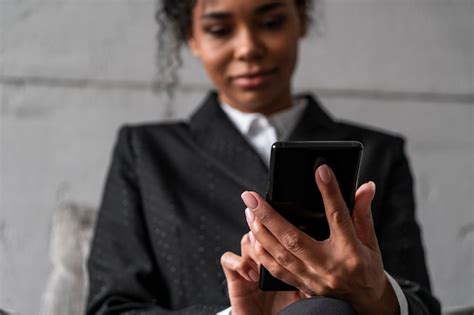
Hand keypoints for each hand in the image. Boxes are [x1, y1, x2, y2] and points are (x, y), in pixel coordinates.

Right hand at [220, 233, 304, 314]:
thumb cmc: (286, 313)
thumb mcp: (304, 293)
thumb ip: (309, 275)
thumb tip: (320, 261)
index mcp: (280, 260)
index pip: (279, 233)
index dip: (283, 228)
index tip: (292, 230)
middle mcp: (263, 261)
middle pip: (262, 231)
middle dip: (268, 232)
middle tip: (276, 241)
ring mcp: (248, 268)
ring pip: (246, 240)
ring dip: (255, 246)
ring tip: (266, 260)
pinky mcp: (234, 279)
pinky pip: (227, 260)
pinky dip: (238, 263)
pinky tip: (252, 275)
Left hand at [241, 164, 398, 314]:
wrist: (364, 303)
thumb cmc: (367, 269)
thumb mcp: (371, 241)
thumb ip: (363, 213)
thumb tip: (365, 186)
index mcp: (351, 251)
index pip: (338, 216)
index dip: (329, 192)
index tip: (320, 171)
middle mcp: (329, 266)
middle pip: (294, 238)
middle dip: (268, 216)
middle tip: (251, 197)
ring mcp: (313, 278)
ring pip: (279, 255)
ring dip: (260, 232)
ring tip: (249, 212)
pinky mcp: (302, 286)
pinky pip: (277, 271)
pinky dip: (262, 253)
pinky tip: (253, 237)